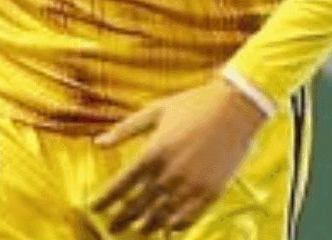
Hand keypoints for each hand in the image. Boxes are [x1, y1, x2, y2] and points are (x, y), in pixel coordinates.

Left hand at [90, 78, 268, 234]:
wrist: (235, 107)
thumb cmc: (192, 105)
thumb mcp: (154, 111)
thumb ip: (125, 130)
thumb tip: (98, 143)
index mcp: (153, 151)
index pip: (122, 184)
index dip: (107, 199)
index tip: (95, 208)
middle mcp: (170, 172)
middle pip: (140, 203)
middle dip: (123, 217)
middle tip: (112, 227)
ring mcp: (192, 184)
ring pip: (163, 214)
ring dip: (148, 225)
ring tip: (137, 231)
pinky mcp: (212, 191)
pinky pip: (190, 216)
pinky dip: (176, 225)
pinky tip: (168, 228)